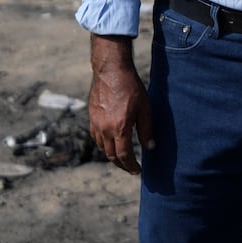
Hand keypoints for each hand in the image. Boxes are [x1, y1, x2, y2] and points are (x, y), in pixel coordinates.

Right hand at [88, 34, 153, 174]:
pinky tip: (111, 143)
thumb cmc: (131, 88)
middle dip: (121, 164)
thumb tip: (150, 148)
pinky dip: (104, 145)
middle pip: (111, 155)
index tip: (138, 171)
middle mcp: (104, 129)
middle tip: (131, 168)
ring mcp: (95, 124)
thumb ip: (146, 130)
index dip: (131, 166)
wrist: (111, 71)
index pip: (124, 155)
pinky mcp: (91, 117)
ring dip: (112, 156)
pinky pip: (96, 138)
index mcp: (119, 129)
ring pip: (102, 148)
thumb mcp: (145, 109)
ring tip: (122, 158)